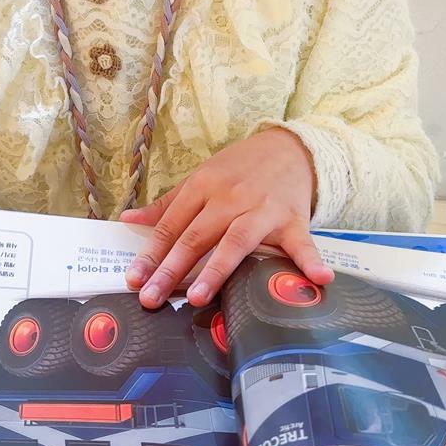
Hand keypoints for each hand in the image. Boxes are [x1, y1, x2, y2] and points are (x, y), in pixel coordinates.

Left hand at [120, 127, 331, 308]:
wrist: (290, 147)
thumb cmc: (240, 169)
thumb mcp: (201, 178)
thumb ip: (167, 204)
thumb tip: (128, 220)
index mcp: (203, 186)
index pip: (171, 225)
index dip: (151, 254)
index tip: (134, 279)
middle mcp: (230, 197)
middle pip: (196, 236)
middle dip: (171, 269)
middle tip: (151, 297)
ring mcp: (263, 209)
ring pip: (236, 241)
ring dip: (216, 270)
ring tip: (196, 299)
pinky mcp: (293, 219)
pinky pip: (300, 244)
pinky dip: (309, 261)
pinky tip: (318, 278)